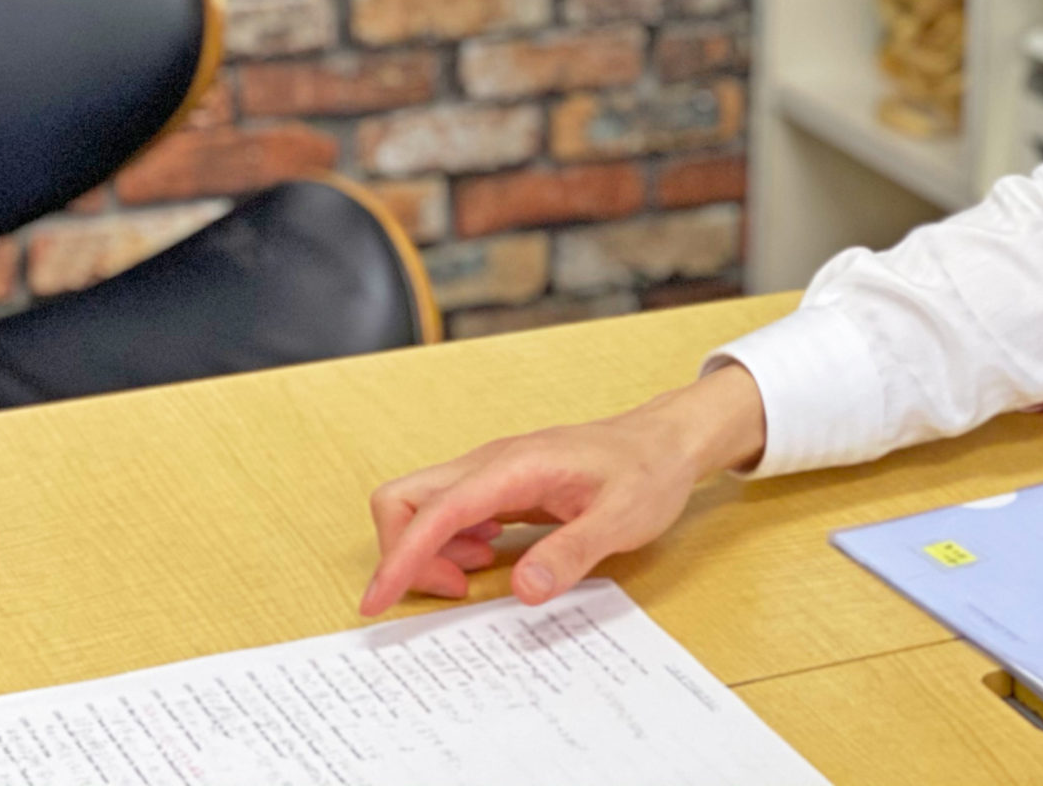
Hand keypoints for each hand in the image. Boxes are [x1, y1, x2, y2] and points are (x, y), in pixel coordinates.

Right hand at [360, 360, 766, 615]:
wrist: (667, 441)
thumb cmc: (648, 472)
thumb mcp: (623, 518)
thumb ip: (572, 553)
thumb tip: (522, 590)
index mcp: (515, 465)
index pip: (435, 510)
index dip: (399, 557)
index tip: (375, 602)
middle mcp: (491, 463)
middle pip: (404, 498)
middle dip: (403, 552)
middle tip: (454, 589)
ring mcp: (491, 472)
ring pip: (421, 506)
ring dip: (426, 550)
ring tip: (474, 578)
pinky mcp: (498, 485)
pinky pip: (446, 513)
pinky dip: (446, 543)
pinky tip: (486, 556)